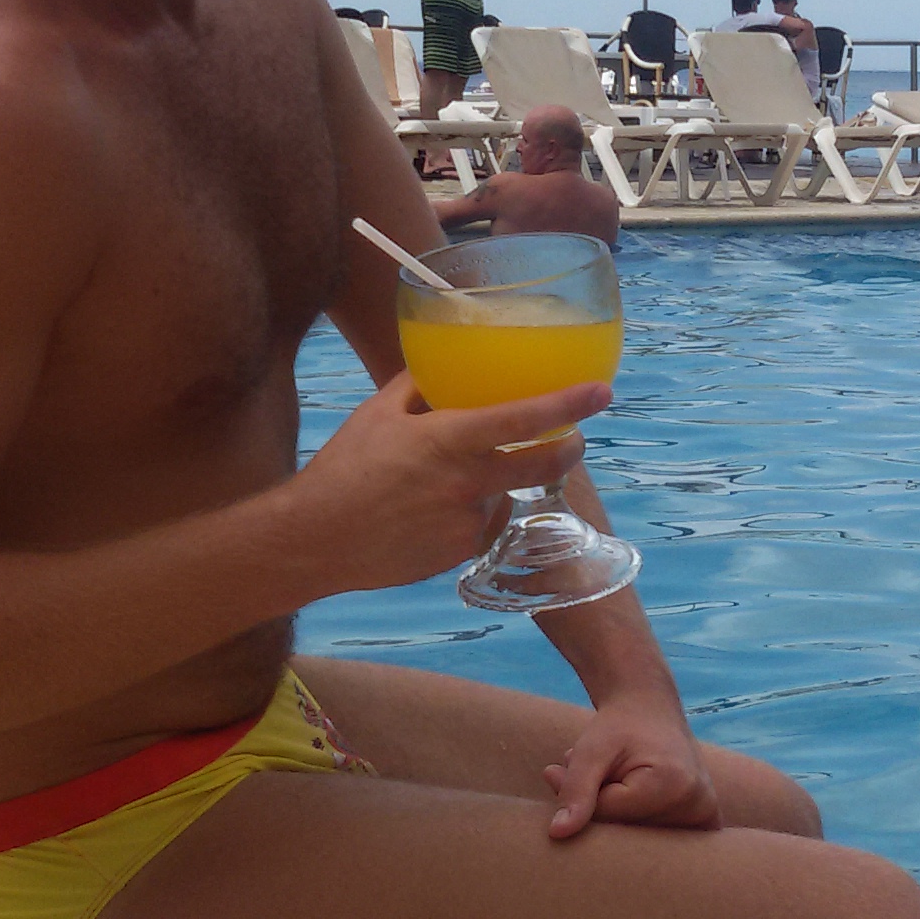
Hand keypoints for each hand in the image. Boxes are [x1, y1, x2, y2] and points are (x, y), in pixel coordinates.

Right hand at [286, 373, 609, 596]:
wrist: (316, 540)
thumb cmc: (343, 469)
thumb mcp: (377, 414)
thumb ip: (419, 386)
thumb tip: (443, 365)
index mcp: (449, 439)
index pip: (525, 418)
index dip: (570, 404)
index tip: (603, 392)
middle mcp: (467, 482)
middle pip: (544, 465)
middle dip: (568, 450)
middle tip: (572, 439)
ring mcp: (468, 522)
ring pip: (506, 494)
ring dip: (499, 483)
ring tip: (448, 482)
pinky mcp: (461, 553)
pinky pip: (482, 525)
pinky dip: (472, 513)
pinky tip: (432, 513)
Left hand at [543, 695, 716, 838]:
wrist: (650, 708)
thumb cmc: (619, 727)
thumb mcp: (591, 750)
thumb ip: (575, 790)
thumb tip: (557, 834)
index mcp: (673, 785)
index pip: (610, 816)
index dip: (585, 798)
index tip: (576, 770)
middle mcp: (699, 805)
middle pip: (628, 831)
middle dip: (603, 808)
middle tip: (599, 774)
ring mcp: (707, 816)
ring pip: (640, 837)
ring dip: (620, 814)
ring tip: (620, 779)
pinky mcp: (707, 821)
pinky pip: (664, 840)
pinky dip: (641, 823)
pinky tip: (640, 796)